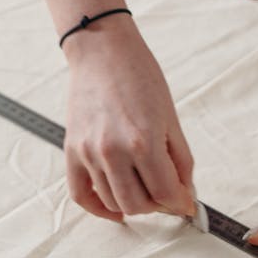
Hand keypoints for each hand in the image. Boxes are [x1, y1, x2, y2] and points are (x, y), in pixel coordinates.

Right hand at [63, 16, 195, 222]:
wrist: (102, 49)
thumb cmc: (139, 75)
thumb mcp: (170, 116)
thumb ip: (180, 160)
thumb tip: (185, 192)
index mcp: (144, 141)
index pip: (166, 193)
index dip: (180, 202)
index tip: (185, 202)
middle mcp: (113, 151)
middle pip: (139, 205)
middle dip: (158, 204)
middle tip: (165, 192)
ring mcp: (89, 152)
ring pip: (113, 202)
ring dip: (133, 204)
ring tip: (143, 188)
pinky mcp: (71, 150)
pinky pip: (81, 194)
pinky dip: (98, 208)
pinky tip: (115, 207)